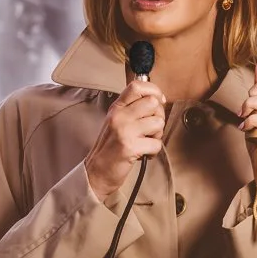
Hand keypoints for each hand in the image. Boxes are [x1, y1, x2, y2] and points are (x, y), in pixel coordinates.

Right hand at [85, 78, 165, 200]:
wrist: (97, 172)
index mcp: (117, 108)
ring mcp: (124, 131)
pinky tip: (144, 153)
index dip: (154, 90)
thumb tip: (157, 98)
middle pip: (153, 103)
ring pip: (158, 122)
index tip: (159, 100)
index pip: (137, 86)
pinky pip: (156, 144)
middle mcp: (119, 116)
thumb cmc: (110, 148)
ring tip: (146, 141)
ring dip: (157, 135)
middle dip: (159, 116)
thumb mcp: (117, 121)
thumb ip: (133, 108)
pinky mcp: (130, 147)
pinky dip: (154, 151)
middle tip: (152, 128)